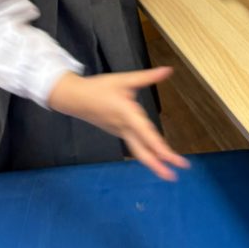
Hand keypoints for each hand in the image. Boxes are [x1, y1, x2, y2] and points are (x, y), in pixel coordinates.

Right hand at [48, 67, 188, 180]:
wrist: (74, 99)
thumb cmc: (99, 88)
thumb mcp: (124, 79)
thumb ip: (147, 77)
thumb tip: (168, 70)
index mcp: (127, 114)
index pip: (146, 134)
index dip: (160, 148)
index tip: (173, 159)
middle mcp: (124, 128)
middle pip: (142, 152)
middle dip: (158, 165)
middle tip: (173, 177)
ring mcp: (120, 133)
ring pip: (138, 151)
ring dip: (153, 163)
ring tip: (168, 173)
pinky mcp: (119, 133)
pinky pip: (135, 146)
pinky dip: (146, 154)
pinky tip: (156, 158)